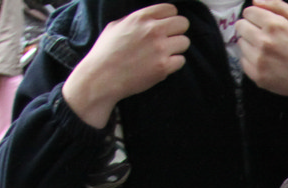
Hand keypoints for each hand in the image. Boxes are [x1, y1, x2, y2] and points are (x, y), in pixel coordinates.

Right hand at [63, 3, 188, 127]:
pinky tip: (161, 65)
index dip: (170, 18)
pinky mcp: (164, 66)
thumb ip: (135, 21)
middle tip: (168, 40)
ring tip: (163, 54)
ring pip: (185, 42)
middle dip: (177, 31)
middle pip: (183, 23)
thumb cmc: (106, 52)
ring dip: (176, 48)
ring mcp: (160, 48)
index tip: (166, 26)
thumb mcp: (116, 26)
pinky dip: (174, 64)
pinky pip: (181, 60)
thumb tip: (149, 20)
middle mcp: (152, 30)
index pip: (170, 9)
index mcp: (141, 18)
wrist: (102, 77)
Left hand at [237, 0, 287, 123]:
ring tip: (267, 51)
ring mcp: (259, 60)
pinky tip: (266, 62)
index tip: (263, 23)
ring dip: (250, 44)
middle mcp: (263, 41)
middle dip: (250, 28)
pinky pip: (243, 61)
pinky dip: (252, 60)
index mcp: (274, 25)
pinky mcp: (257, 75)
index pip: (248, 12)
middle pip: (240, 26)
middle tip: (263, 36)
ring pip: (241, 43)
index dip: (256, 16)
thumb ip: (277, 5)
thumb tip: (255, 1)